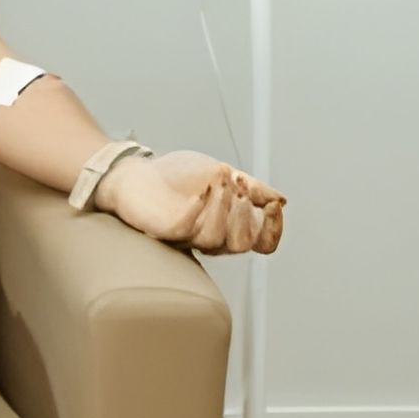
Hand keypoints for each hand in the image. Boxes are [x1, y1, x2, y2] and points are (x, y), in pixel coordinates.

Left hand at [97, 149, 285, 253]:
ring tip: (219, 180)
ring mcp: (190, 238)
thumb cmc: (179, 177)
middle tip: (238, 184)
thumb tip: (281, 200)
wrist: (137, 173)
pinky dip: (197, 211)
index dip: (274, 228)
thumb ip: (251, 188)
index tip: (272, 204)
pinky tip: (200, 193)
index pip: (264, 243)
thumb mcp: (222, 175)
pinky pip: (187, 230)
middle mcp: (214, 238)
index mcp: (232, 226)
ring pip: (215, 239)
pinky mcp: (166, 233)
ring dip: (222, 207)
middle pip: (242, 244)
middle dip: (245, 213)